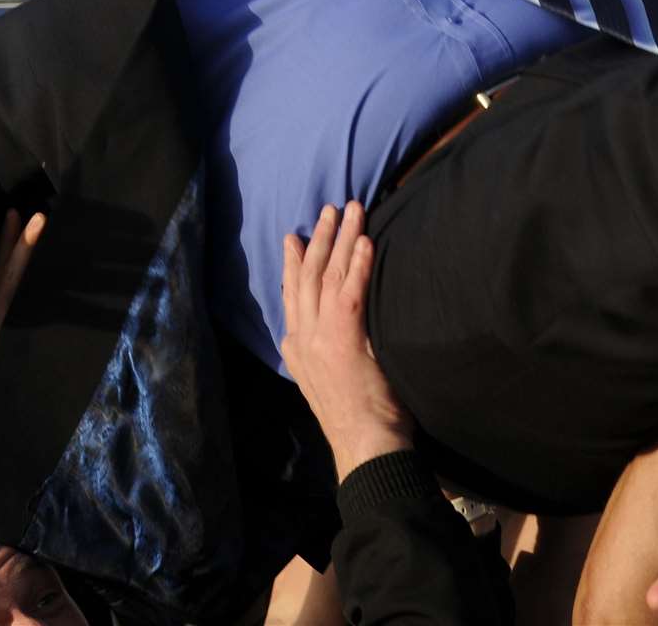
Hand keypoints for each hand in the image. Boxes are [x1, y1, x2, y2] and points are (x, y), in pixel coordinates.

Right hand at [281, 202, 413, 480]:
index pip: (292, 296)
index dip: (294, 265)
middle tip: (327, 210)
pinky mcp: (343, 337)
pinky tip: (365, 242)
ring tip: (350, 212)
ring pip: (327, 276)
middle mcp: (301, 339)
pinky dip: (358, 263)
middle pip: (307, 277)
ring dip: (340, 240)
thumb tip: (333, 336)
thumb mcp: (328, 383)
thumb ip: (324, 355)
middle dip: (317, 240)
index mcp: (296, 351)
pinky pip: (350, 290)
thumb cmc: (358, 421)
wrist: (363, 445)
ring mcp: (320, 337)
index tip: (295, 238)